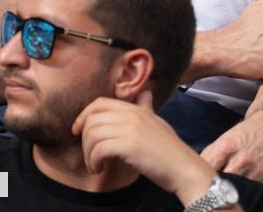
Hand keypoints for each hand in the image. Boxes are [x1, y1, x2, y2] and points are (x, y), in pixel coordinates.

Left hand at [73, 91, 207, 196]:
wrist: (183, 168)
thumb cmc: (169, 151)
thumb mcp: (157, 123)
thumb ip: (146, 108)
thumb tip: (144, 93)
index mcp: (137, 109)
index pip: (100, 102)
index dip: (83, 116)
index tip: (78, 131)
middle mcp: (133, 114)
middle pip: (92, 119)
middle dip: (84, 139)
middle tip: (90, 155)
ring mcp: (132, 128)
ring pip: (92, 135)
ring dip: (88, 154)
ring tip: (95, 165)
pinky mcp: (130, 145)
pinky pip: (99, 149)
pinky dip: (94, 162)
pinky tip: (100, 169)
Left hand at [201, 107, 262, 186]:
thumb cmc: (249, 131)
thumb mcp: (226, 137)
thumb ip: (210, 155)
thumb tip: (196, 172)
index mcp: (227, 146)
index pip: (207, 169)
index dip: (202, 176)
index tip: (201, 179)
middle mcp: (242, 159)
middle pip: (220, 183)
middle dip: (216, 185)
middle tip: (214, 186)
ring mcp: (256, 172)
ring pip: (235, 191)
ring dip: (230, 190)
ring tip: (228, 187)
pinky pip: (252, 193)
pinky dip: (246, 192)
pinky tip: (244, 187)